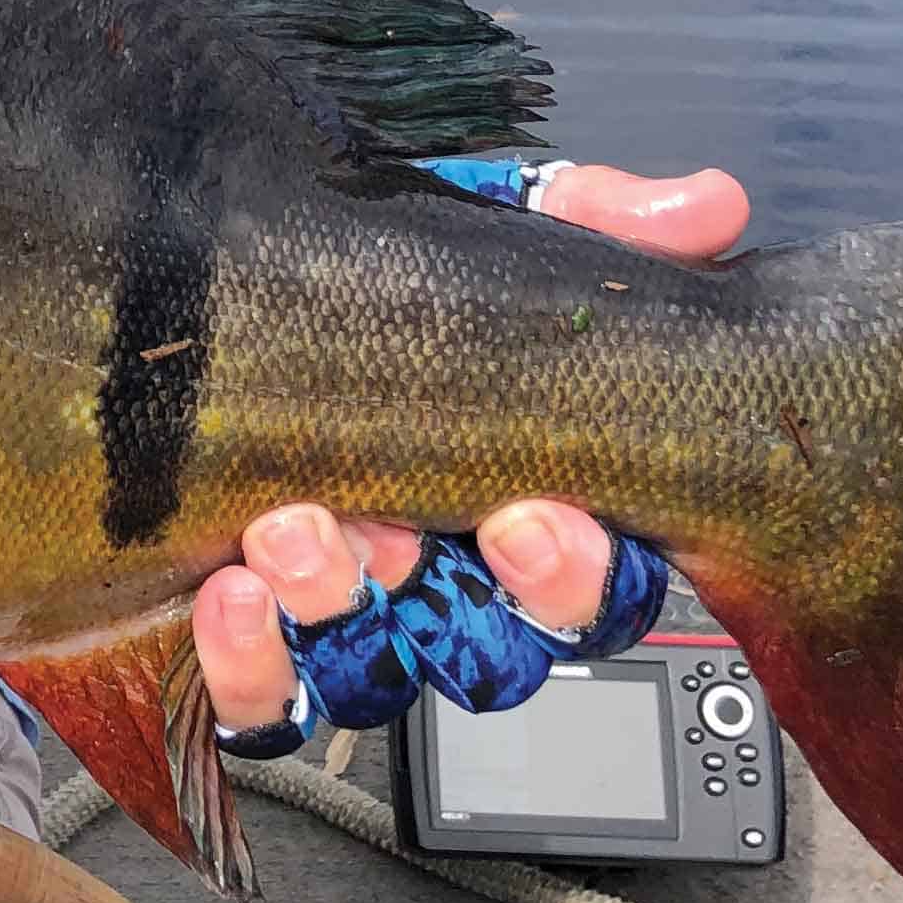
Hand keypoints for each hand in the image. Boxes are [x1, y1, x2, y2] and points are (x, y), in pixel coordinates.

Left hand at [187, 157, 751, 753]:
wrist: (194, 300)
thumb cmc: (360, 280)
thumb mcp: (471, 228)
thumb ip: (589, 219)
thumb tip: (708, 203)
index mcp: (520, 495)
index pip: (592, 579)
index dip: (576, 572)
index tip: (528, 519)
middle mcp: (440, 576)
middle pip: (494, 647)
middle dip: (456, 601)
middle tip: (394, 531)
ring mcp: (344, 620)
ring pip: (374, 672)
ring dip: (335, 609)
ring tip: (287, 532)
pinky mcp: (246, 648)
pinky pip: (258, 699)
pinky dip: (248, 660)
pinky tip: (225, 592)